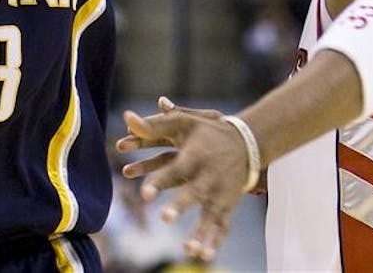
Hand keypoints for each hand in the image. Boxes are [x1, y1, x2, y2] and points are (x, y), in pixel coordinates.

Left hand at [114, 96, 253, 261]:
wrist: (246, 143)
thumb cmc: (206, 133)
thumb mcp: (182, 123)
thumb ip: (154, 124)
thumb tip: (126, 117)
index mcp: (196, 154)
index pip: (175, 167)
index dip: (160, 180)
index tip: (143, 194)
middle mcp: (209, 175)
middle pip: (195, 192)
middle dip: (181, 205)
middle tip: (165, 217)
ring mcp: (220, 192)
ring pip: (211, 214)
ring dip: (201, 232)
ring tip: (189, 250)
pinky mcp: (227, 205)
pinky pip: (222, 225)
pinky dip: (215, 241)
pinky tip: (204, 256)